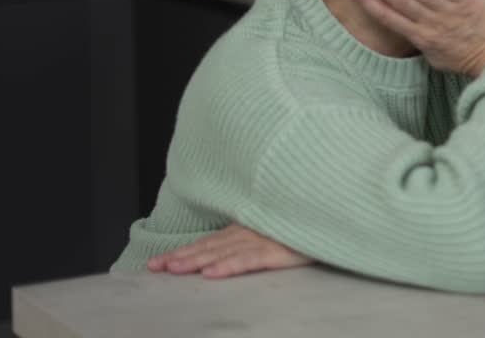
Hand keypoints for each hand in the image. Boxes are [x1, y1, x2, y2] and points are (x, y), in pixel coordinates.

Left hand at [146, 224, 311, 278]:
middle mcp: (249, 232)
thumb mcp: (276, 225)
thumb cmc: (305, 220)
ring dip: (195, 261)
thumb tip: (229, 248)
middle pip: (209, 246)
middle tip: (154, 267)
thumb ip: (255, 232)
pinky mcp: (278, 250)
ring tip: (173, 270)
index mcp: (247, 227)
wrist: (330, 210)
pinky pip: (249, 260)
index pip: (209, 242)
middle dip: (180, 257)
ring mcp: (262, 240)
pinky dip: (228, 266)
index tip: (160, 262)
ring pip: (222, 252)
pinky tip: (211, 274)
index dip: (183, 251)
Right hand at [356, 0, 484, 74]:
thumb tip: (410, 31)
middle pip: (400, 1)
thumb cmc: (469, 59)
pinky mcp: (468, 0)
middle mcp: (432, 23)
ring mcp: (450, 10)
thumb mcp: (438, 58)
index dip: (371, 3)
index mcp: (422, 38)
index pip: (391, 19)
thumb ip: (422, 42)